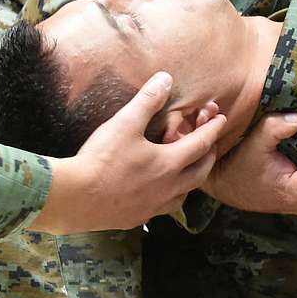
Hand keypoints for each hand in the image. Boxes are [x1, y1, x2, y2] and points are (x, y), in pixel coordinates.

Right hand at [28, 72, 225, 233]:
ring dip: (190, 181)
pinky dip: (168, 198)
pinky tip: (157, 194)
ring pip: (183, 195)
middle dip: (208, 156)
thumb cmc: (101, 159)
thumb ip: (147, 100)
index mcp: (169, 164)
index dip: (212, 129)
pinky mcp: (137, 218)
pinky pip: (162, 209)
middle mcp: (167, 188)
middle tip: (210, 146)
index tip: (221, 119)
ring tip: (187, 172)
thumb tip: (165, 78)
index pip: (201, 144)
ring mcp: (153, 207)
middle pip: (199, 173)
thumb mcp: (125, 123)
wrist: (75, 198)